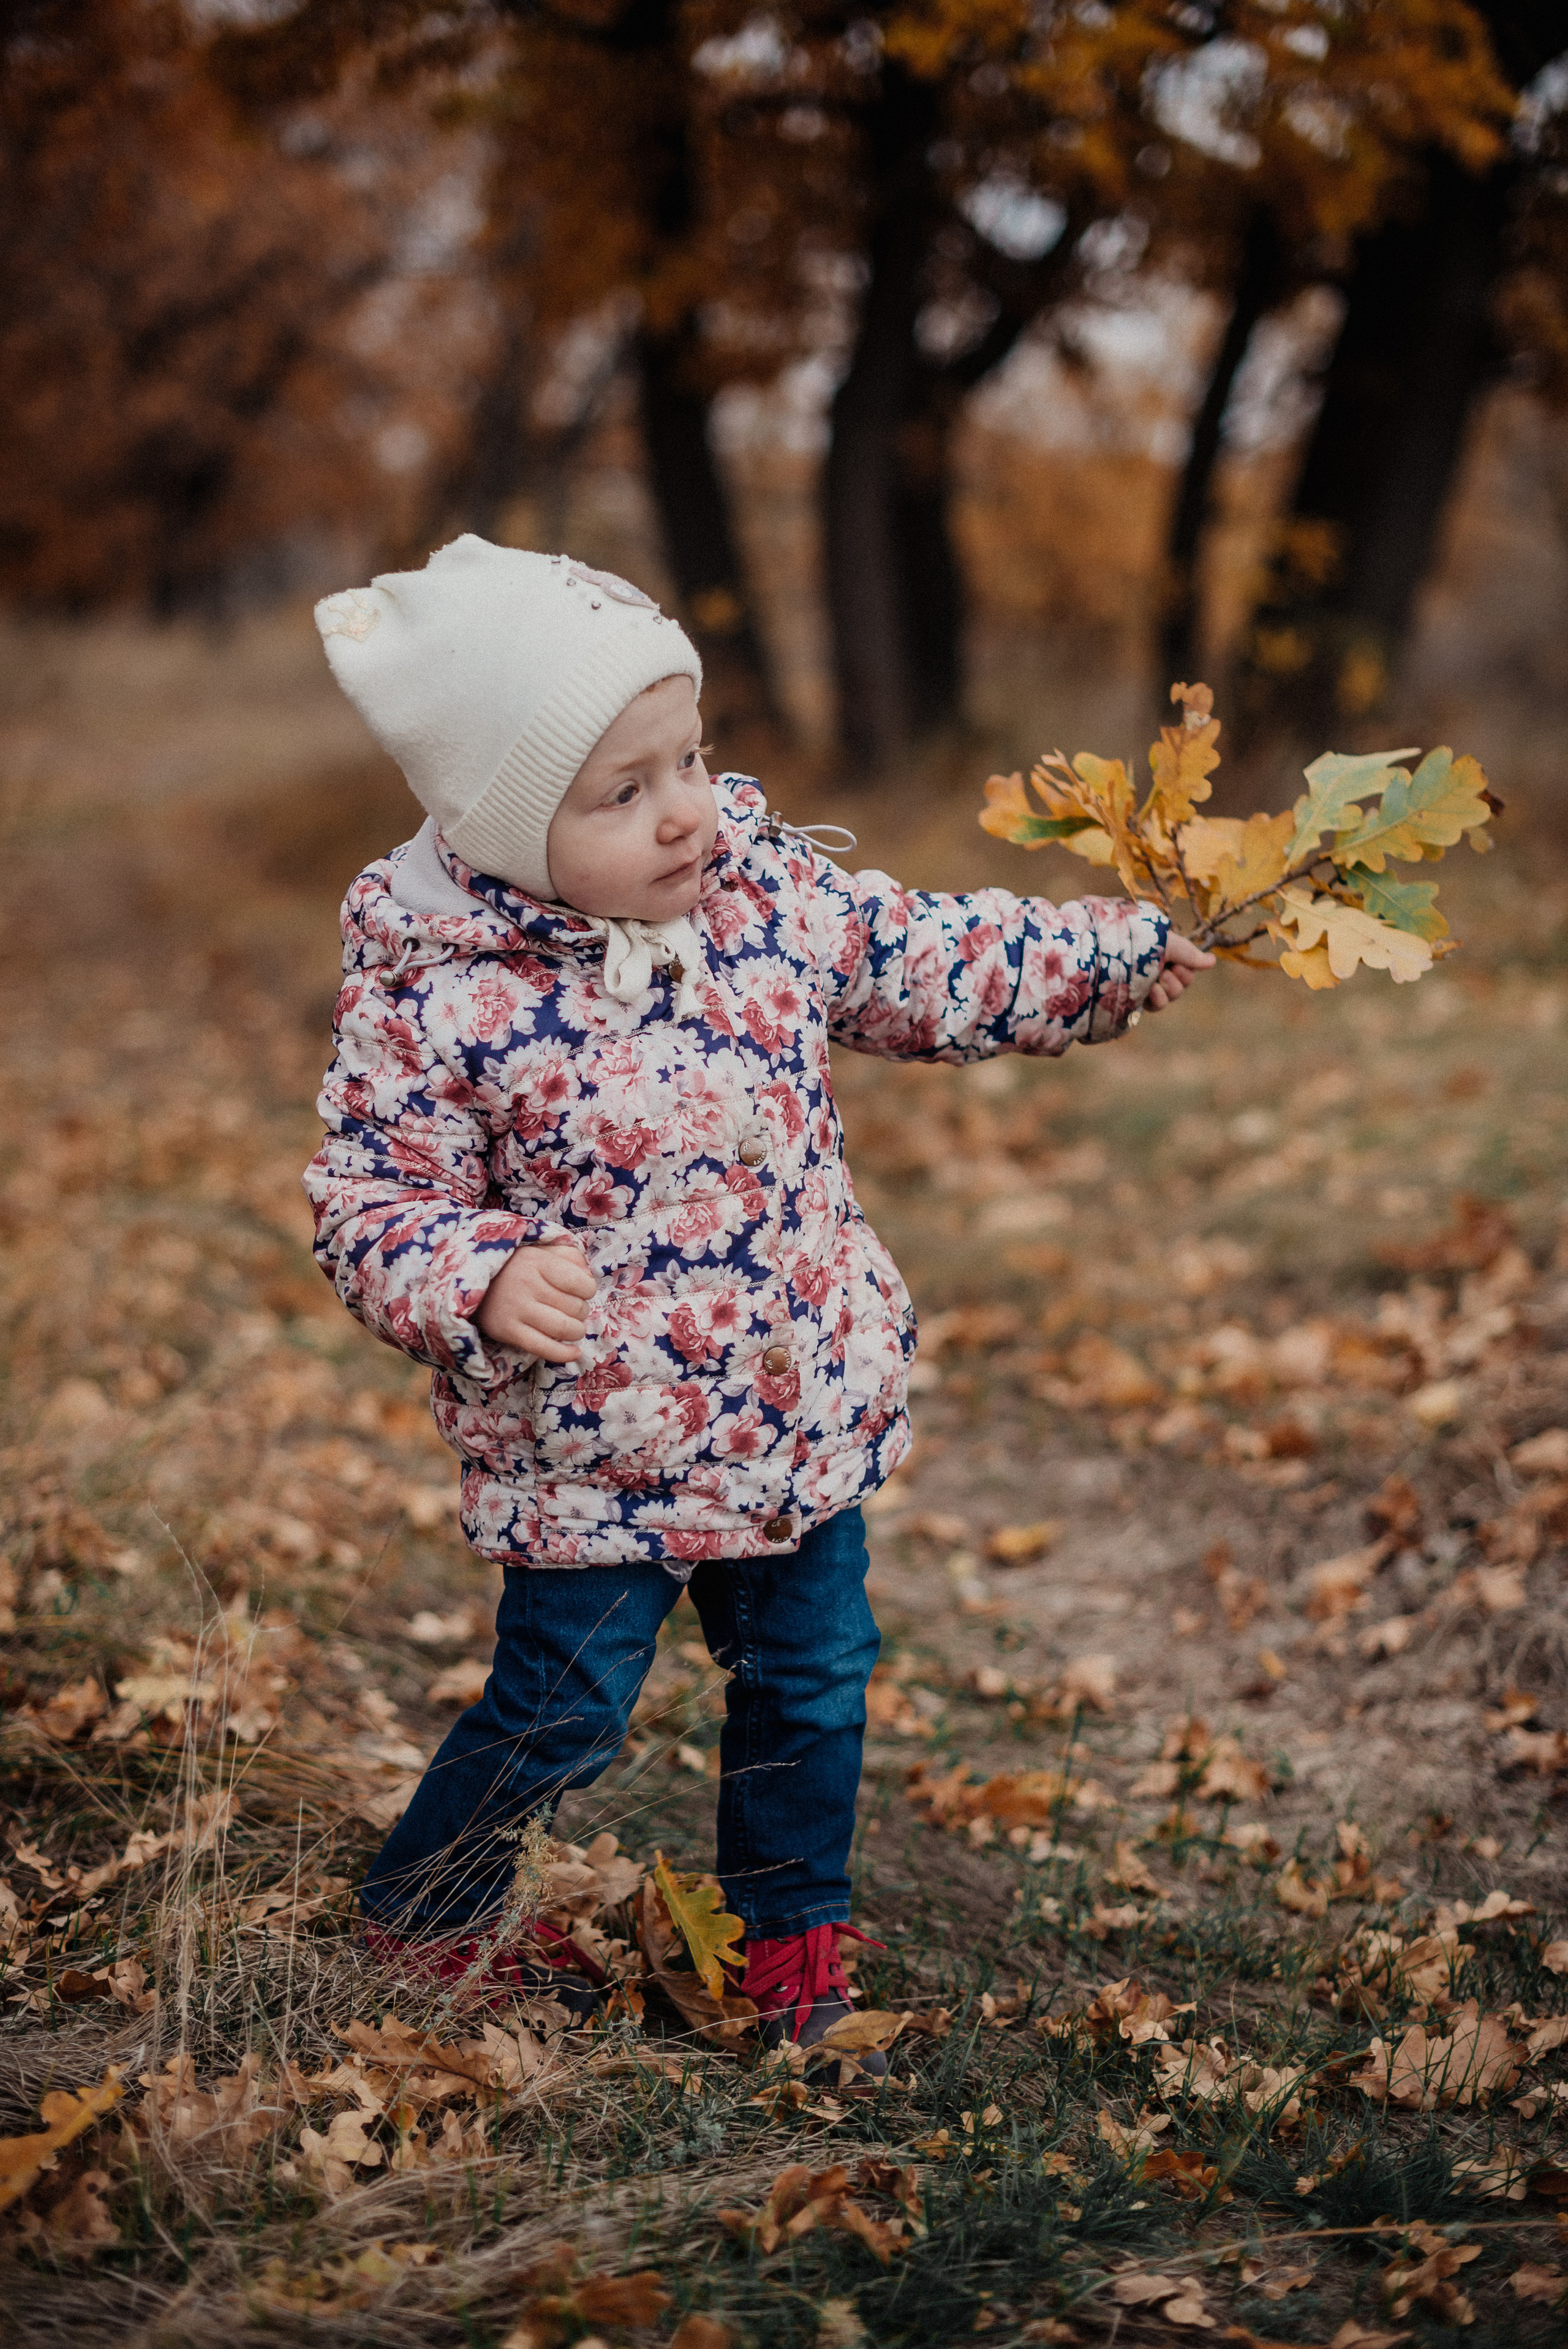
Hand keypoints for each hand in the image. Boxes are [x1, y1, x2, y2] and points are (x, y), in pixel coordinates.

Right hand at [476, 1238, 596, 1361]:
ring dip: (576, 1331)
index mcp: (538, 1261)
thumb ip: (570, 1256)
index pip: (581, 1283)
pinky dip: (564, 1354)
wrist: (474, 1281)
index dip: (588, 1290)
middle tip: (572, 1309)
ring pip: (564, 1328)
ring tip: (572, 1327)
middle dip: (582, 1311)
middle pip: (575, 1307)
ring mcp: (516, 1309)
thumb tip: (588, 1276)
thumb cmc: (517, 1267)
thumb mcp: (541, 1250)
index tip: (582, 1291)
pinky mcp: (508, 1331)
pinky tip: (575, 1353)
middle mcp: (527, 1284)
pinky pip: (543, 1348)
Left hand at [1144, 930, 1214, 1012]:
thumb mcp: (1168, 944)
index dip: (1189, 967)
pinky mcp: (1139, 998)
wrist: (1113, 952)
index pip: (1190, 966)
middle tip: (1167, 970)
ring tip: (1157, 979)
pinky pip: (1159, 1005)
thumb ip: (1190, 954)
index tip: (1179, 962)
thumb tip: (1212, 961)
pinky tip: (1151, 991)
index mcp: (1166, 952)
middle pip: (1185, 983)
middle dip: (1180, 977)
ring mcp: (1149, 984)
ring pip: (1174, 995)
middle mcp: (1159, 968)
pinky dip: (1159, 999)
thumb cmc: (1140, 942)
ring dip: (1170, 988)